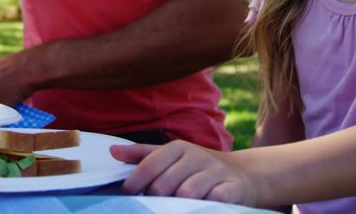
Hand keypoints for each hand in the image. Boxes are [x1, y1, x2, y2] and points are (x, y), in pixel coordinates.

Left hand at [111, 140, 258, 204]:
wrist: (243, 174)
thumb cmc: (198, 167)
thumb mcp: (172, 156)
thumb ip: (143, 155)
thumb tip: (112, 151)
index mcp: (178, 147)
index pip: (148, 166)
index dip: (133, 184)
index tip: (127, 197)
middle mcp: (196, 156)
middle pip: (163, 185)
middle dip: (155, 200)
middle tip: (153, 206)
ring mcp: (215, 172)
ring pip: (186, 195)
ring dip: (177, 206)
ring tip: (175, 208)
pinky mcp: (232, 188)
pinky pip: (212, 201)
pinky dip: (203, 207)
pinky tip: (200, 207)